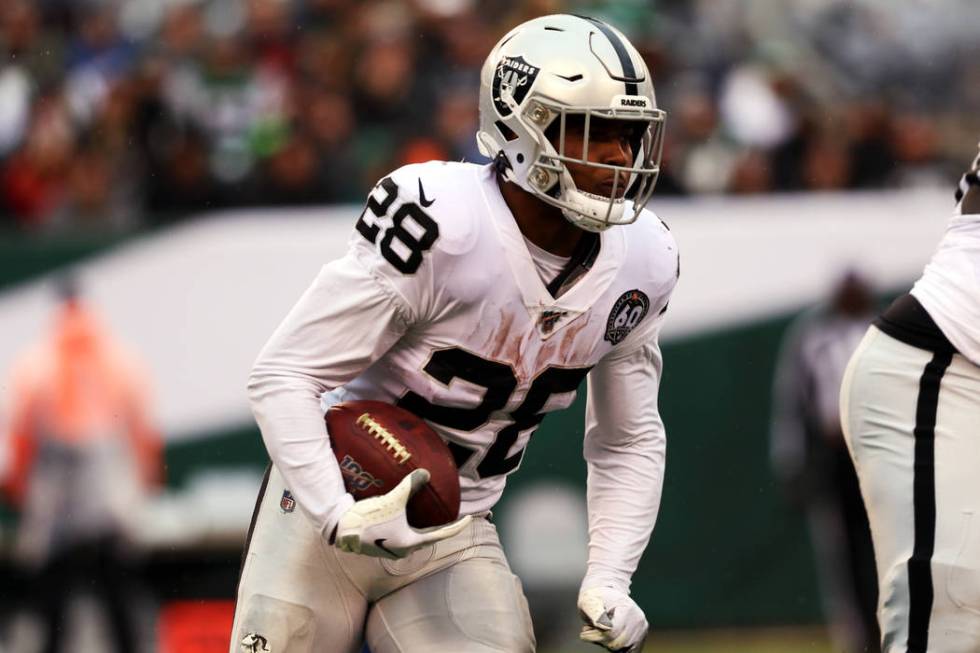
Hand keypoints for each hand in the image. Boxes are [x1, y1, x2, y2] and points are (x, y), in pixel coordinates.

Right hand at [334, 468, 470, 558]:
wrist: (341, 529)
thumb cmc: (369, 518)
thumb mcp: (393, 499)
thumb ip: (410, 485)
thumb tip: (426, 472)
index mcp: (410, 543)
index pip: (442, 535)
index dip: (457, 526)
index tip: (469, 519)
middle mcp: (404, 550)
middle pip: (429, 538)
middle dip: (441, 528)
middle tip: (452, 517)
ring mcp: (392, 550)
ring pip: (415, 538)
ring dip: (425, 529)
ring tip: (432, 517)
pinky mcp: (382, 546)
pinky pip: (404, 537)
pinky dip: (411, 528)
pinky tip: (409, 519)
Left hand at [578, 586, 648, 652]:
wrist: (606, 595)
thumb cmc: (596, 598)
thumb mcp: (589, 600)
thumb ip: (595, 613)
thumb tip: (603, 626)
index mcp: (627, 608)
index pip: (612, 632)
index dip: (596, 635)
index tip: (585, 630)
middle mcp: (638, 620)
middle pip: (618, 643)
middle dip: (601, 640)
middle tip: (592, 630)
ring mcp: (641, 629)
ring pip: (623, 649)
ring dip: (608, 644)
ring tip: (601, 631)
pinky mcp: (641, 637)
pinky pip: (628, 651)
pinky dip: (617, 648)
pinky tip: (609, 637)